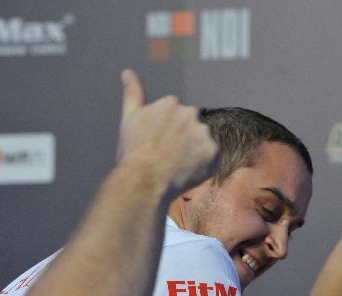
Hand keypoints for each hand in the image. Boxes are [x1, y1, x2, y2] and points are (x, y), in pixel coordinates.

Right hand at [116, 69, 219, 192]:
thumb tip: (127, 71)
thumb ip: (133, 93)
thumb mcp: (130, 118)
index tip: (160, 145)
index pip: (178, 117)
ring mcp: (203, 132)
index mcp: (172, 103)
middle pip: (194, 128)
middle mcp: (190, 113)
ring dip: (196, 153)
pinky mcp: (214, 151)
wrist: (144, 179)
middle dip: (185, 140)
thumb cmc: (134, 151)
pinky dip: (205, 166)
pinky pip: (213, 159)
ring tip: (178, 166)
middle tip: (170, 157)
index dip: (170, 134)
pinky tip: (188, 172)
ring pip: (204, 143)